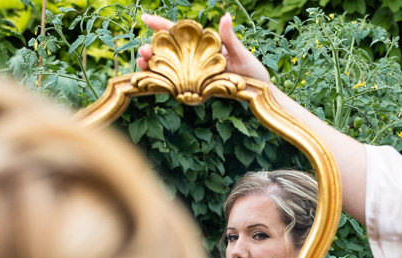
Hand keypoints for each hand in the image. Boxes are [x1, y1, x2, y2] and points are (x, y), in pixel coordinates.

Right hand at [138, 13, 271, 83]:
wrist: (259, 95)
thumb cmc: (253, 73)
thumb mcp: (243, 54)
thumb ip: (230, 38)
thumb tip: (225, 16)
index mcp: (205, 46)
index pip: (180, 33)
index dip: (162, 26)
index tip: (146, 18)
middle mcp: (196, 59)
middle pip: (168, 51)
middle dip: (152, 49)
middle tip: (142, 52)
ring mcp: (195, 75)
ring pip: (168, 67)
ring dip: (153, 65)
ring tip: (142, 64)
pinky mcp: (197, 90)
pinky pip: (175, 85)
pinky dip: (161, 82)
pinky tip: (151, 80)